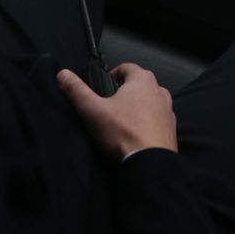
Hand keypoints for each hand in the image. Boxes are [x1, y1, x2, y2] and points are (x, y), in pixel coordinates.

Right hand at [57, 62, 176, 161]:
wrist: (150, 165)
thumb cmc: (122, 133)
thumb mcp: (93, 111)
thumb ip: (76, 90)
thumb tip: (62, 74)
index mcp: (142, 79)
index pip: (125, 67)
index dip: (111, 76)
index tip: (101, 91)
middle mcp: (159, 90)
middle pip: (137, 84)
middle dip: (124, 93)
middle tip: (109, 109)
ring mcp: (168, 110)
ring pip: (148, 102)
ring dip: (137, 108)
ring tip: (122, 124)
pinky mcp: (172, 130)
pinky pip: (156, 120)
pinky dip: (147, 124)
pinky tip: (135, 137)